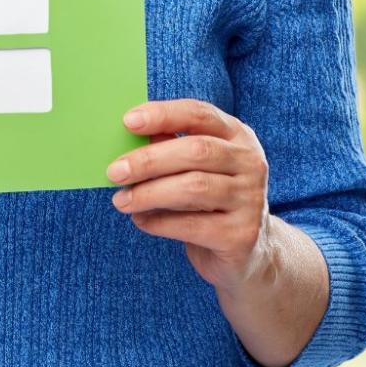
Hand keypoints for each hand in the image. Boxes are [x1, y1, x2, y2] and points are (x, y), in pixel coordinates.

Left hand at [108, 99, 271, 291]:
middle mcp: (250, 163)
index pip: (199, 114)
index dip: (163, 114)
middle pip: (196, 151)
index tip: (128, 121)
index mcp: (238, 135)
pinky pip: (192, 225)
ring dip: (149, 193)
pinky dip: (159, 222)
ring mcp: (250, 199)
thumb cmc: (209, 200)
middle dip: (149, 160)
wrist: (246, 252)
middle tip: (115, 172)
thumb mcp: (195, 168)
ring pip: (194, 187)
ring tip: (121, 201)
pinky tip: (141, 221)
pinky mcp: (241, 234)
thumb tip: (127, 136)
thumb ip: (168, 146)